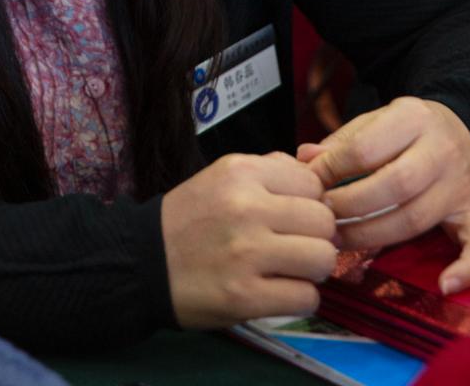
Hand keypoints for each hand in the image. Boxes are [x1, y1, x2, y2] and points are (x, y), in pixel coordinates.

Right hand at [161, 151, 336, 328]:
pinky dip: (299, 299)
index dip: (311, 204)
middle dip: (317, 237)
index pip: (314, 185)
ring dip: (313, 270)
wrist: (144, 261)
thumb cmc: (190, 219)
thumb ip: (270, 170)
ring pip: (323, 259)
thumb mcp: (223, 176)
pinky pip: (306, 298)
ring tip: (291, 270)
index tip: (296, 218)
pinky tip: (279, 292)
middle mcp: (246, 207)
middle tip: (297, 247)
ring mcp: (247, 253)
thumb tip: (317, 174)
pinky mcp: (245, 296)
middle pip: (324, 222)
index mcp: (242, 172)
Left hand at [297, 97, 469, 295]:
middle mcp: (442, 150)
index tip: (310, 184)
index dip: (331, 169)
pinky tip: (443, 285)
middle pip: (393, 185)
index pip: (365, 148)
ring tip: (340, 241)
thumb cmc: (406, 131)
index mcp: (413, 117)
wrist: (462, 128)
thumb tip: (304, 159)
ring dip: (373, 237)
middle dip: (350, 205)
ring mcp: (462, 185)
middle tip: (322, 217)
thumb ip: (341, 142)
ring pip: (418, 219)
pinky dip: (466, 269)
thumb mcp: (374, 121)